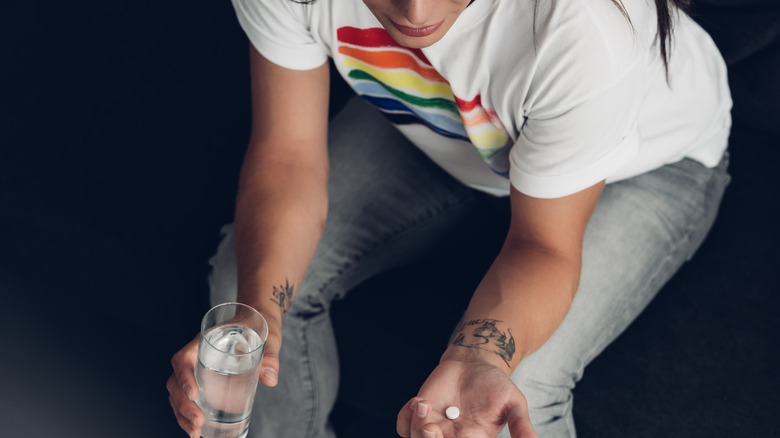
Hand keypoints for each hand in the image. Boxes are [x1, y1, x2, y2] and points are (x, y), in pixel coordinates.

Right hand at [166, 311, 283, 436]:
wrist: (258, 322)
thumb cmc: (259, 327)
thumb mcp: (267, 339)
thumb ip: (269, 357)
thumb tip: (271, 378)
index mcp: (204, 342)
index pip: (183, 359)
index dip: (184, 376)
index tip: (194, 394)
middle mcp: (195, 357)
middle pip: (176, 382)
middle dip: (183, 405)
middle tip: (198, 423)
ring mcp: (197, 370)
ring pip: (178, 394)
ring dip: (182, 415)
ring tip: (195, 433)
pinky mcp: (204, 382)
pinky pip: (189, 400)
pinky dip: (189, 416)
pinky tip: (198, 432)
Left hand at [397, 359, 537, 437]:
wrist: (476, 363)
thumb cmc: (497, 386)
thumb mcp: (514, 404)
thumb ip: (521, 425)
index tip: (456, 437)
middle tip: (433, 429)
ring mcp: (434, 427)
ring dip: (416, 429)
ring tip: (425, 406)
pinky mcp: (421, 412)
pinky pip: (403, 425)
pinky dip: (405, 417)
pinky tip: (419, 402)